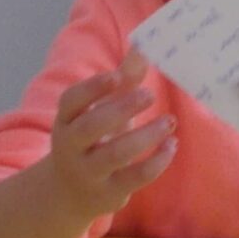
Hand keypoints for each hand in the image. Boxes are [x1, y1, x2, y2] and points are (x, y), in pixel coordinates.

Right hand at [46, 53, 175, 216]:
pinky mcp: (108, 193)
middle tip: (150, 95)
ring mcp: (88, 171)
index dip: (92, 88)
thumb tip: (144, 45)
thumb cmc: (92, 139)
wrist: (69, 192)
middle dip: (121, 110)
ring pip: (115, 154)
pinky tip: (172, 145)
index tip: (116, 76)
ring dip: (146, 136)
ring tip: (169, 121)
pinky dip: (157, 161)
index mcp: (66, 119)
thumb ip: (123, 80)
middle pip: (91, 127)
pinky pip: (134, 177)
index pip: (71, 101)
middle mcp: (71, 146)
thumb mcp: (101, 109)